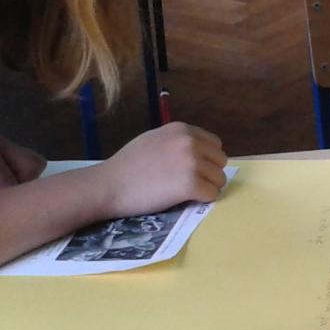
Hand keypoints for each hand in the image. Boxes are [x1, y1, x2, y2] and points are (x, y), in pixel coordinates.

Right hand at [101, 122, 226, 216]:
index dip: (206, 160)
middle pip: (220, 161)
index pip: (215, 144)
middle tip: (188, 184)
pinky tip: (182, 199)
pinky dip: (201, 200)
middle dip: (209, 174)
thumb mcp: (154, 140)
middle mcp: (190, 142)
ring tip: (183, 192)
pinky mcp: (190, 184)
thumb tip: (201, 153)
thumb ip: (178, 142)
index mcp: (182, 129)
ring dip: (206, 188)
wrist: (108, 185)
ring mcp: (191, 163)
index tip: (191, 170)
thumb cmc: (127, 165)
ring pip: (219, 179)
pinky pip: (212, 195)